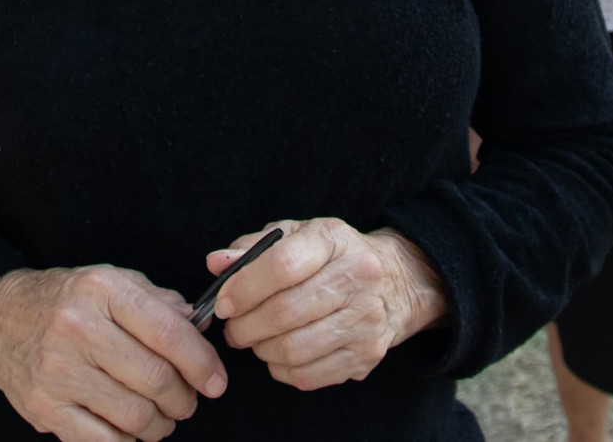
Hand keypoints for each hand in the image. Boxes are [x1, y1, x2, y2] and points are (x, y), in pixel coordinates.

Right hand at [0, 266, 224, 441]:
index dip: (201, 363)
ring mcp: (58, 371)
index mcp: (102, 290)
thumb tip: (200, 329)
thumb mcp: (111, 281)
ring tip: (163, 417)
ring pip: (133, 416)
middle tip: (187, 400)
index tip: (215, 381)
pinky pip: (101, 441)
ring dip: (161, 424)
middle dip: (184, 399)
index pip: (167, 333)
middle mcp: (78, 328)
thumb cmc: (64, 299)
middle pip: (155, 379)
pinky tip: (133, 431)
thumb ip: (158, 302)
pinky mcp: (44, 407)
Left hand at [208, 219, 447, 391]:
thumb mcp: (297, 236)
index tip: (225, 302)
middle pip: (285, 312)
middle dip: (245, 326)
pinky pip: (308, 375)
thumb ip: (254, 248)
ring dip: (261, 349)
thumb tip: (217, 263)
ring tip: (256, 339)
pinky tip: (279, 353)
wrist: (395, 281)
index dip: (244, 288)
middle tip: (234, 327)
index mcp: (335, 239)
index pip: (283, 265)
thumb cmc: (332, 257)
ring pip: (294, 349)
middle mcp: (357, 277)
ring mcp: (366, 320)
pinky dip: (282, 369)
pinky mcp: (366, 355)